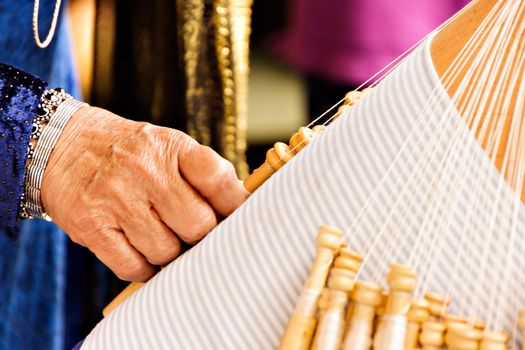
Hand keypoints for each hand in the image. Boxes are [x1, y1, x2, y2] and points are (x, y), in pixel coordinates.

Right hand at [41, 106, 247, 280]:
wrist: (63, 146)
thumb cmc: (130, 153)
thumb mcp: (167, 145)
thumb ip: (203, 174)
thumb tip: (241, 212)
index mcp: (172, 147)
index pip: (218, 180)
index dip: (236, 206)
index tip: (238, 219)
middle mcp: (145, 171)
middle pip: (198, 225)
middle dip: (202, 236)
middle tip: (195, 234)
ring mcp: (117, 200)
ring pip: (167, 252)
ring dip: (171, 254)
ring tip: (163, 237)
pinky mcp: (92, 228)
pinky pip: (134, 268)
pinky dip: (145, 268)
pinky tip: (143, 252)